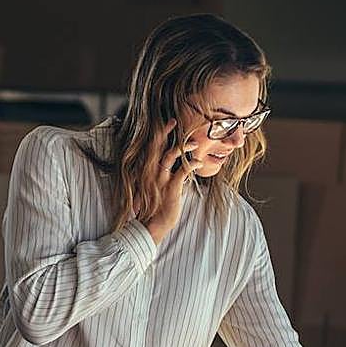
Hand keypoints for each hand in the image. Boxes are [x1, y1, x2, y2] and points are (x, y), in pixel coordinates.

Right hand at [142, 119, 198, 243]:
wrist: (151, 225)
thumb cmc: (154, 209)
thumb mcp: (155, 190)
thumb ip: (164, 177)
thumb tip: (178, 171)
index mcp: (146, 171)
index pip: (151, 148)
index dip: (159, 134)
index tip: (168, 124)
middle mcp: (151, 172)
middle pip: (157, 146)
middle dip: (165, 132)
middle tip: (174, 121)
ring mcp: (160, 179)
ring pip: (170, 155)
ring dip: (183, 147)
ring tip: (194, 144)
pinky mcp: (170, 188)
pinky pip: (183, 171)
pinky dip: (192, 165)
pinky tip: (199, 163)